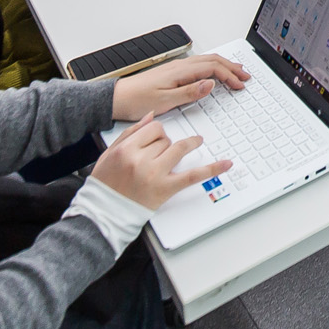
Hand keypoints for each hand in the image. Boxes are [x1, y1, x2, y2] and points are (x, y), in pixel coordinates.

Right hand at [90, 116, 223, 210]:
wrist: (103, 213)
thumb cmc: (105, 184)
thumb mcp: (109, 153)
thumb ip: (131, 133)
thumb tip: (151, 116)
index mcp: (126, 149)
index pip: (154, 128)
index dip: (157, 133)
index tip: (156, 140)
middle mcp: (140, 160)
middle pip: (165, 139)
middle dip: (165, 144)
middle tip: (159, 156)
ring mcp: (155, 174)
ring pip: (178, 149)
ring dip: (187, 145)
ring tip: (196, 142)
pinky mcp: (166, 188)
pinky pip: (193, 175)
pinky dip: (211, 169)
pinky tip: (225, 164)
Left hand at [112, 53, 249, 120]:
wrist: (117, 98)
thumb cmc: (137, 100)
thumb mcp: (166, 101)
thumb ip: (190, 92)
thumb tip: (211, 83)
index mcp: (180, 71)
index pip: (212, 69)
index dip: (229, 76)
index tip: (240, 85)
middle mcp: (179, 66)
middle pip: (212, 61)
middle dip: (231, 67)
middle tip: (245, 76)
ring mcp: (176, 68)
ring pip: (206, 61)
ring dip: (224, 65)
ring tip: (236, 71)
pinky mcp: (172, 73)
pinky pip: (199, 65)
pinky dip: (212, 67)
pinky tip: (213, 73)